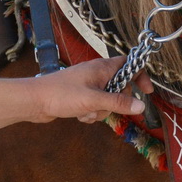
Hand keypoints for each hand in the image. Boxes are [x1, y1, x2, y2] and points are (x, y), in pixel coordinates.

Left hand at [24, 57, 147, 124]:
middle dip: (115, 102)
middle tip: (104, 107)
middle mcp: (97, 74)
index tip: (147, 92)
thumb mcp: (94, 100)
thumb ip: (118, 102)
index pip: (129, 65)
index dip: (140, 76)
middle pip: (120, 87)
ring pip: (107, 100)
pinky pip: (95, 106)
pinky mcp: (80, 96)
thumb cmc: (61, 95)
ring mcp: (88, 85)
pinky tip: (79, 116)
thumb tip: (141, 106)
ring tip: (86, 113)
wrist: (34, 101)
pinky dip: (90, 113)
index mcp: (102, 68)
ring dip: (100, 111)